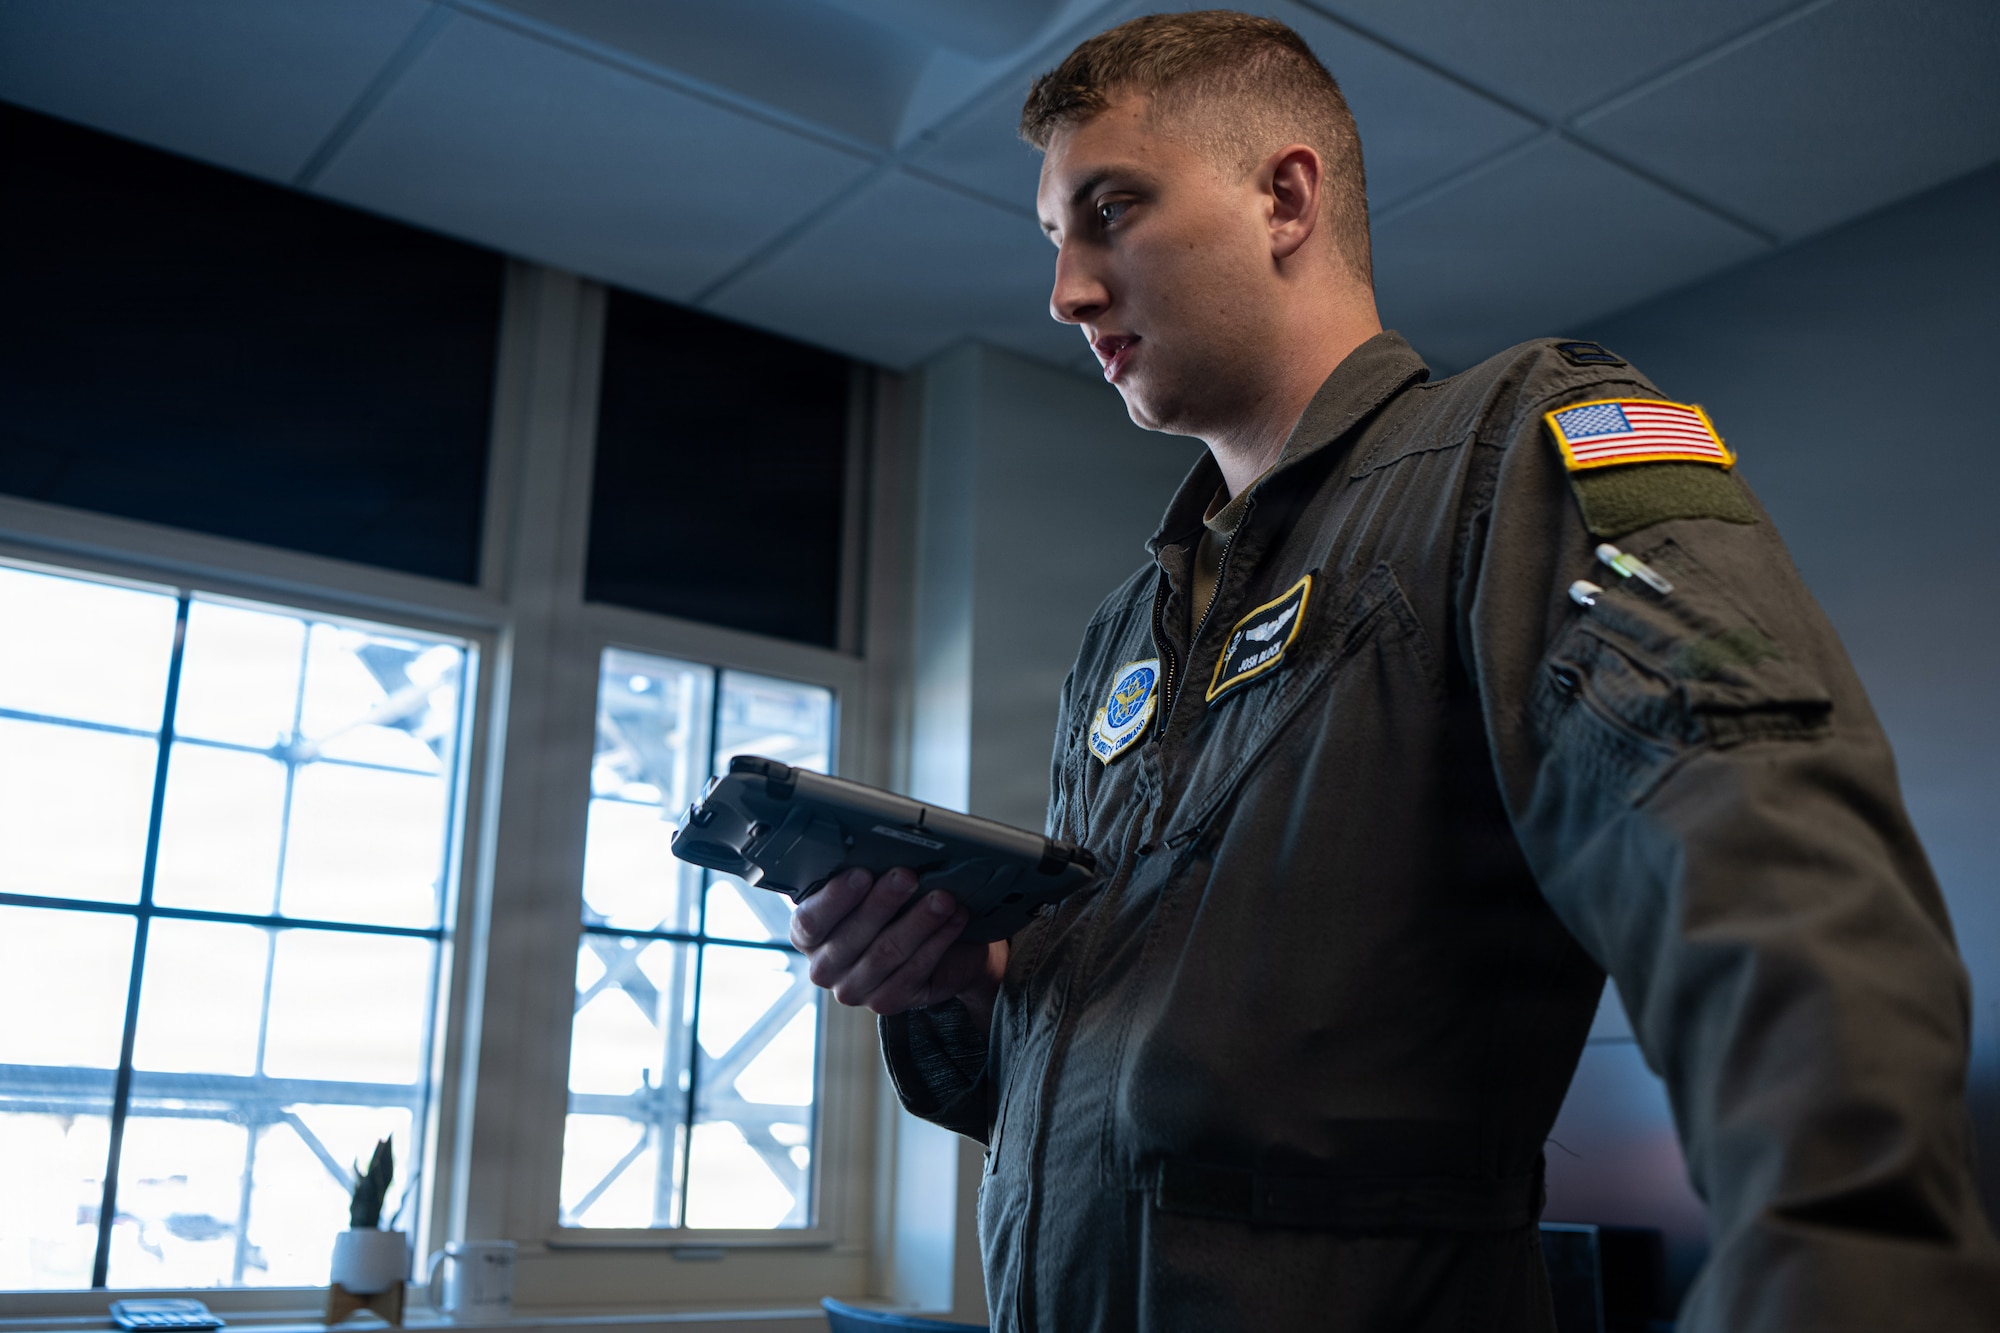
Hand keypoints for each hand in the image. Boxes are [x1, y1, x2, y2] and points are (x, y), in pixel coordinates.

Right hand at [790, 867, 1006, 1019]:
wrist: (927, 947)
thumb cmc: (890, 909)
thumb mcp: (868, 891)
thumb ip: (862, 879)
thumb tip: (879, 851)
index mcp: (807, 934)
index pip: (810, 920)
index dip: (835, 898)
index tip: (862, 874)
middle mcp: (824, 967)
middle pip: (852, 936)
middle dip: (884, 902)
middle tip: (908, 876)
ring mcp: (853, 989)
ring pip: (887, 953)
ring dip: (919, 922)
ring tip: (942, 898)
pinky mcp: (886, 1002)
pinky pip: (913, 971)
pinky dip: (937, 942)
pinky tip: (952, 920)